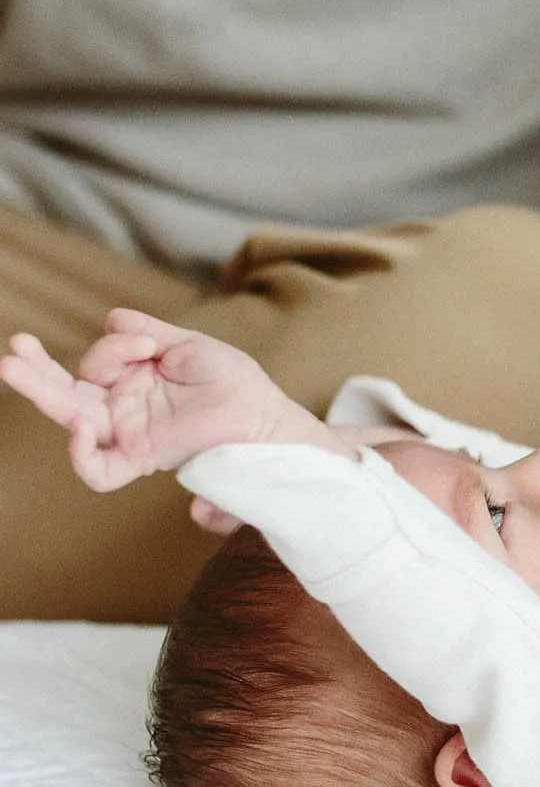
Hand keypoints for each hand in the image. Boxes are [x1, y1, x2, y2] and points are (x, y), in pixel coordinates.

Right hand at [0, 309, 314, 493]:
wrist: (267, 417)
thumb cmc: (233, 382)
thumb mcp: (187, 345)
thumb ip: (145, 329)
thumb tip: (111, 318)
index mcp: (131, 379)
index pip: (96, 363)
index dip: (112, 347)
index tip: (147, 342)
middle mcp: (123, 408)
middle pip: (65, 392)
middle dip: (34, 371)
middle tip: (13, 349)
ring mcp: (129, 432)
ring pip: (70, 420)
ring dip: (40, 392)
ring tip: (13, 366)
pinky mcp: (144, 457)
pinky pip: (99, 468)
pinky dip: (82, 452)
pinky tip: (82, 426)